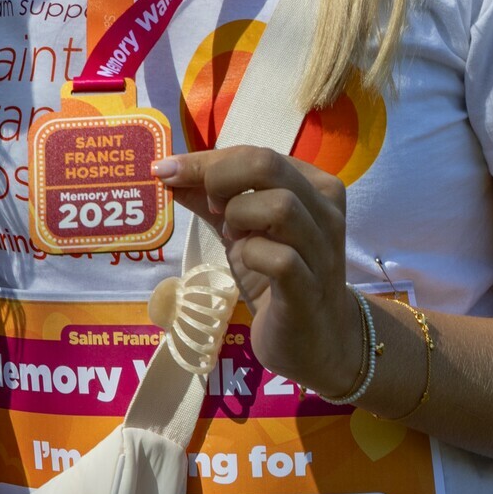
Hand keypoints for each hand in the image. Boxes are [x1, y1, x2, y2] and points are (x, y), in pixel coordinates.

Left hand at [155, 146, 359, 394]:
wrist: (317, 340)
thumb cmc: (279, 276)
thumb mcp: (244, 229)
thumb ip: (211, 199)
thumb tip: (168, 172)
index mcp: (313, 186)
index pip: (256, 153)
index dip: (205, 160)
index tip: (167, 171)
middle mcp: (325, 211)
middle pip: (268, 165)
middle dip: (221, 179)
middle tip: (210, 207)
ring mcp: (321, 250)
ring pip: (280, 206)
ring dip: (240, 216)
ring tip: (233, 237)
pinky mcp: (309, 290)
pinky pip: (280, 258)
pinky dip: (252, 254)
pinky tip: (246, 262)